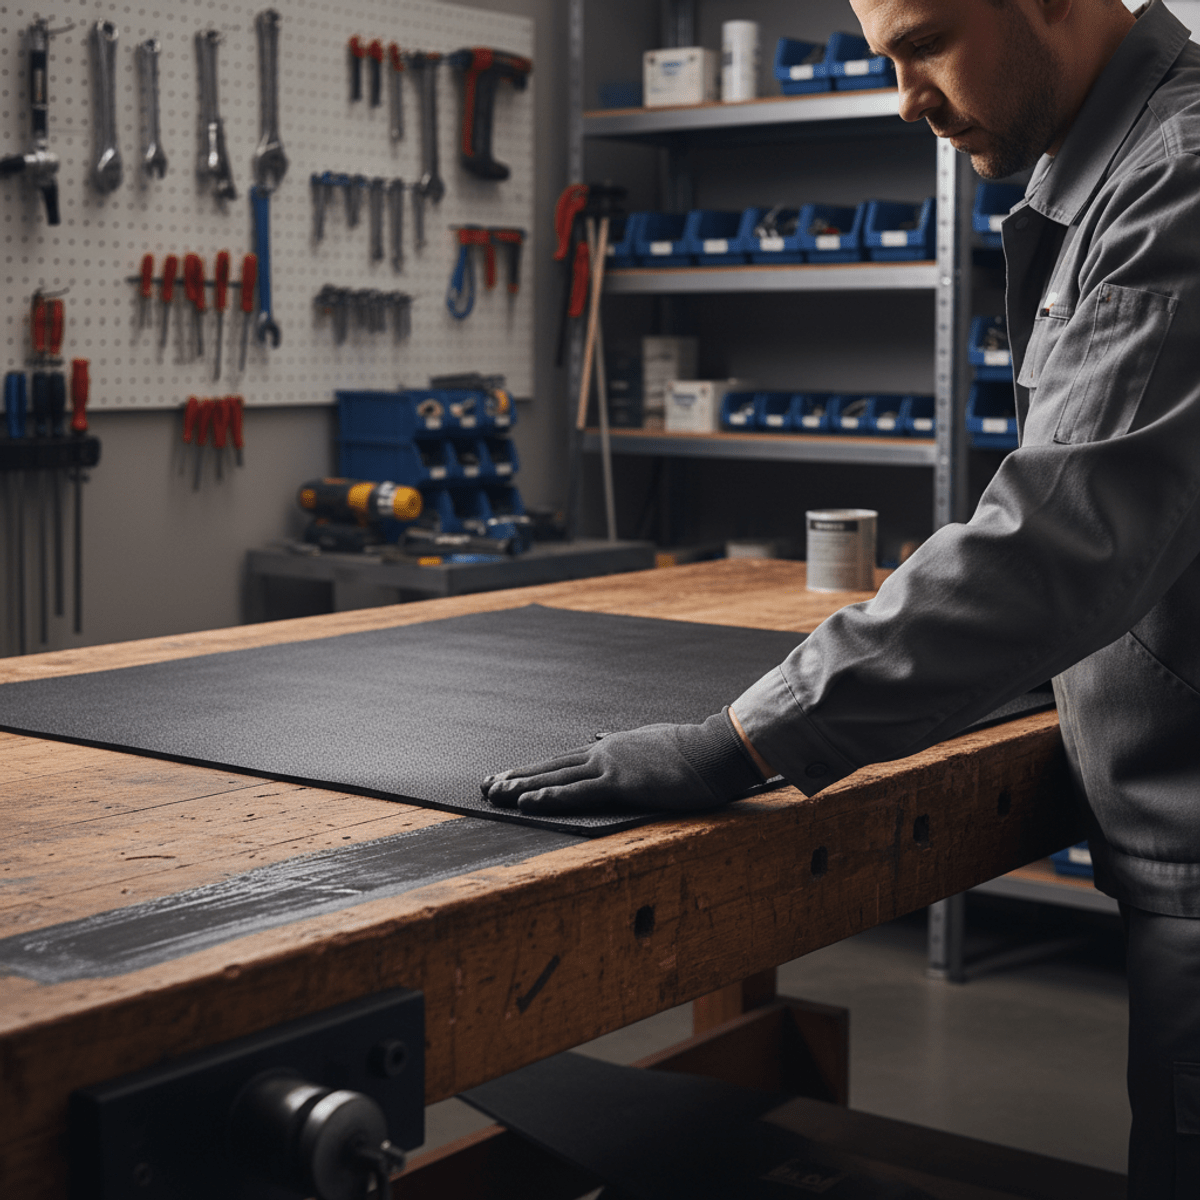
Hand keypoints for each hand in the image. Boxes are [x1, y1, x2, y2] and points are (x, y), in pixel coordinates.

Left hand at [481, 709, 763, 814]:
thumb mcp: (646, 740)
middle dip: (516, 777)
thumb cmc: (685, 750)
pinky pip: (577, 792)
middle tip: (486, 786)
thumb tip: (597, 736)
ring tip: (495, 793)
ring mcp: (608, 767)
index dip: (532, 770)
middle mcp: (600, 754)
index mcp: (607, 749)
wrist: (711, 750)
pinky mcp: (619, 783)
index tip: (506, 776)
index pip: (561, 762)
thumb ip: (618, 741)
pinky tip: (528, 801)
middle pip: (550, 768)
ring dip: (523, 786)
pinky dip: (549, 796)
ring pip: (555, 778)